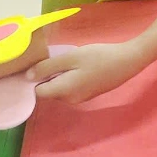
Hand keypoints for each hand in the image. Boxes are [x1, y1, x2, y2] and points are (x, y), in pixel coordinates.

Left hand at [28, 43, 145, 104]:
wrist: (129, 61)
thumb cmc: (99, 57)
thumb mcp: (71, 57)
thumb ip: (47, 67)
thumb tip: (27, 77)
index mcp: (63, 91)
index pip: (37, 92)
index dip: (35, 79)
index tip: (40, 64)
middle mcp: (70, 100)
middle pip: (49, 91)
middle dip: (49, 77)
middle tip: (59, 58)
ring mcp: (81, 99)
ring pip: (60, 90)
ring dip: (60, 77)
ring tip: (71, 61)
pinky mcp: (90, 94)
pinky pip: (71, 89)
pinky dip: (71, 79)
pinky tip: (82, 66)